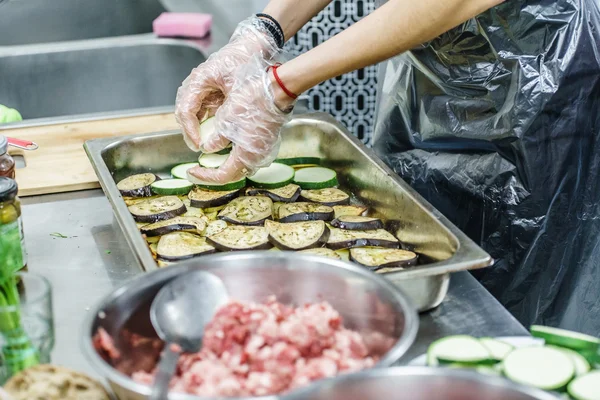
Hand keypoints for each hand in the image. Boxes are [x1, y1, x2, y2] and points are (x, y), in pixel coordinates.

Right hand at [175, 17, 278, 151]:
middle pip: (184, 112)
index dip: (190, 130)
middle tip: (198, 147)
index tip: (198, 144)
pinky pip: (202, 110)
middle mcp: (196, 83)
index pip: (185, 110)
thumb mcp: (238, 90)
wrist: (254, 45)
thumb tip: (217, 137)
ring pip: (191, 112)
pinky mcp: (209, 91)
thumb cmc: (245, 61)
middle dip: (190, 132)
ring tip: (203, 144)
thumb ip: (226, 113)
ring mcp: (201, 87)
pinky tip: (211, 134)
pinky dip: (205, 122)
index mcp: (199, 80)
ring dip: (196, 128)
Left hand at [187, 56, 295, 183]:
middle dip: (215, 172)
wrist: (274, 91)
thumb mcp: (225, 122)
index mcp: (246, 156)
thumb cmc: (252, 104)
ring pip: (242, 165)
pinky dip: (237, 155)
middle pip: (233, 174)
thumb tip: (207, 148)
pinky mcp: (268, 142)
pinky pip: (250, 155)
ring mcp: (265, 151)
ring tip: (213, 157)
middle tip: (200, 167)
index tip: (193, 172)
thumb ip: (215, 141)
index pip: (222, 177)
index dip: (205, 176)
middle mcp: (258, 158)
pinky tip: (229, 145)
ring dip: (227, 164)